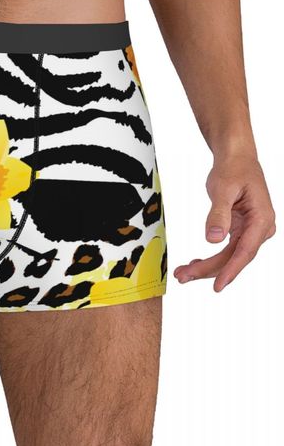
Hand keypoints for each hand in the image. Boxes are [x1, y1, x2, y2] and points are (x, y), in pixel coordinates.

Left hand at [174, 154, 275, 290]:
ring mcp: (251, 230)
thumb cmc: (233, 169)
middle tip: (184, 276)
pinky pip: (227, 249)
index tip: (217, 286)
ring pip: (229, 256)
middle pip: (234, 257)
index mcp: (261, 219)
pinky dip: (211, 258)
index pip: (245, 251)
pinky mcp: (241, 229)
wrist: (236, 158)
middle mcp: (260, 228)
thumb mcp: (222, 189)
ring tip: (184, 274)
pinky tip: (195, 264)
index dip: (230, 270)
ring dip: (208, 267)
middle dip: (209, 270)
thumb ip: (218, 214)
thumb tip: (213, 239)